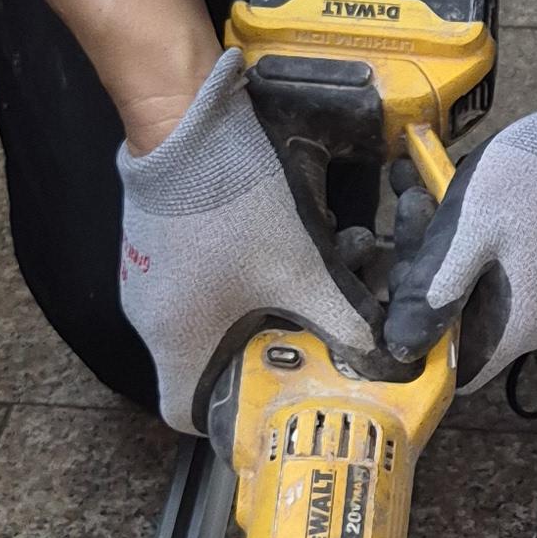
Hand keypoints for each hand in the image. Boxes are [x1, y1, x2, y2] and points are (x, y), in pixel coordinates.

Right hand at [115, 50, 374, 429]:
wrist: (185, 119)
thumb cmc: (234, 204)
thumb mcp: (305, 272)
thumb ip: (347, 323)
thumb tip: (385, 357)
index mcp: (178, 342)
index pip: (189, 414)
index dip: (234, 417)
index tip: (276, 400)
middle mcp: (153, 318)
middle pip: (215, 361)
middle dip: (274, 349)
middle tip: (315, 333)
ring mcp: (151, 276)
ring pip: (218, 314)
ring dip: (271, 303)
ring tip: (319, 275)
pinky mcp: (159, 241)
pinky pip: (206, 276)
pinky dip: (250, 272)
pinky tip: (293, 241)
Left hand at [381, 65, 536, 388]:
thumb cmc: (534, 178)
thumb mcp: (470, 230)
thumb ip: (435, 294)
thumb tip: (400, 350)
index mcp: (520, 326)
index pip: (457, 369)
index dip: (421, 338)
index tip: (402, 282)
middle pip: (467, 327)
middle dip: (429, 276)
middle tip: (413, 209)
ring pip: (483, 296)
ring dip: (448, 254)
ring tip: (428, 193)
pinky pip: (508, 276)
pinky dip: (478, 247)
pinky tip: (464, 204)